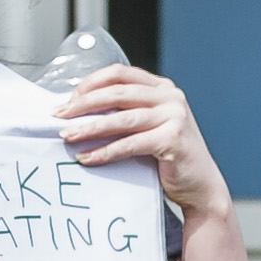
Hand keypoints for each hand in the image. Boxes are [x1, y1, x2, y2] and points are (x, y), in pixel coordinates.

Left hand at [54, 63, 229, 228]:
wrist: (201, 186)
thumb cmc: (170, 158)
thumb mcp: (150, 126)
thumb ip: (127, 114)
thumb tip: (81, 112)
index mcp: (163, 88)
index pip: (120, 74)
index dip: (91, 83)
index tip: (69, 99)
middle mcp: (171, 98)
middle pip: (117, 93)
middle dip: (83, 104)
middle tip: (59, 116)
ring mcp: (174, 117)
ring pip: (122, 118)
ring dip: (90, 127)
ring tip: (67, 136)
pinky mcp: (173, 140)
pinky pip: (130, 144)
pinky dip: (105, 151)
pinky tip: (87, 157)